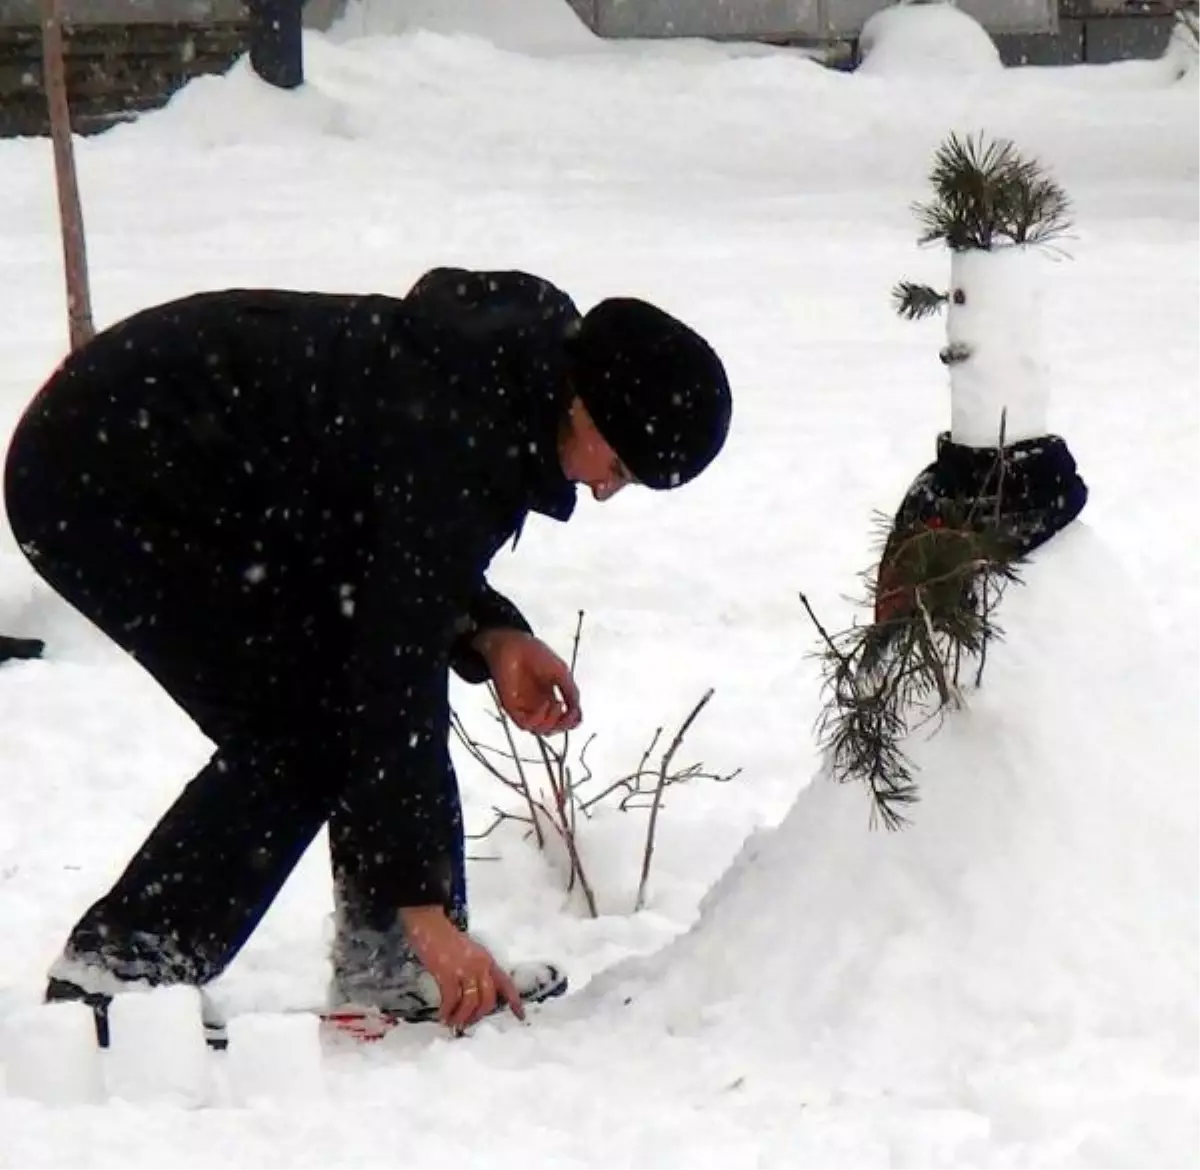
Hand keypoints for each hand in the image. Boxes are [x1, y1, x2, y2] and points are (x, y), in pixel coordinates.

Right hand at [400, 906, 524, 1029]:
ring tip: (452, 1022)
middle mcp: (481, 965)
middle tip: (467, 1022)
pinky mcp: (448, 973)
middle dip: (478, 1016)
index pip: (506, 983)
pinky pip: (452, 1000)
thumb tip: (476, 994)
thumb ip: (477, 969)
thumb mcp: (470, 953)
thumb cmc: (447, 939)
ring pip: (471, 1003)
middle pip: (488, 1000)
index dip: (514, 1001)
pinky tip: (442, 1015)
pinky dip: (448, 1011)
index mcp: (488, 960)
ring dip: (462, 1017)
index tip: (520, 1016)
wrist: (430, 925)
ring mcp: (466, 969)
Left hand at [472, 629, 581, 735]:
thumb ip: (571, 692)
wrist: (515, 643)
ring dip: (551, 723)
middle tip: (568, 713)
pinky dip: (537, 719)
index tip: (576, 713)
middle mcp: (536, 706)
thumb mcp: (561, 673)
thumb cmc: (536, 654)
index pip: (561, 721)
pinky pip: (523, 723)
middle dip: (563, 726)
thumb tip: (578, 712)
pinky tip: (545, 705)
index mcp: (548, 699)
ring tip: (557, 704)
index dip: (571, 722)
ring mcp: (523, 707)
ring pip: (538, 730)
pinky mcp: (510, 705)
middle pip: (551, 729)